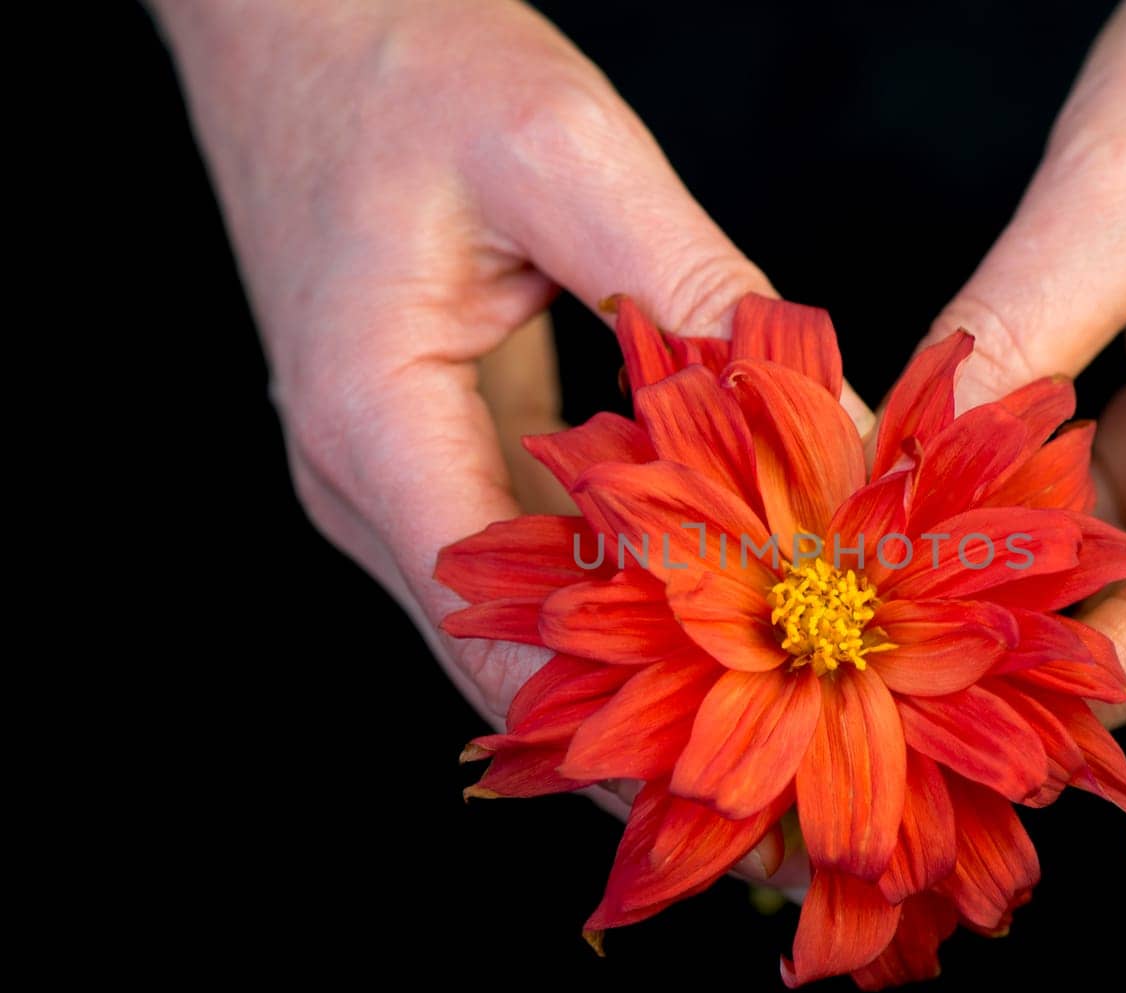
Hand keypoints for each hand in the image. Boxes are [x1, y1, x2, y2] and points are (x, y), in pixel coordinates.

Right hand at [152, 0, 870, 735]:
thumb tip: (830, 417)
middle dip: (634, 718)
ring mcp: (389, 461)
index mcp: (366, 423)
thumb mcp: (564, 155)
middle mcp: (364, 472)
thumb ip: (691, 291)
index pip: (492, 627)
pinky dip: (611, 574)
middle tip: (765, 780)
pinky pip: (521, 539)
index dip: (615, 712)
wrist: (292, 13)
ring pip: (516, 604)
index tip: (727, 772)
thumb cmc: (400, 60)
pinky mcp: (427, 433)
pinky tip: (703, 591)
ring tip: (760, 710)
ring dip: (630, 658)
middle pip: (502, 649)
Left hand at [926, 0, 1125, 724]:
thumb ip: (1010, 345)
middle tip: (914, 663)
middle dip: (1053, 634)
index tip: (977, 704)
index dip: (1100, 669)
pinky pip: (1117, 489)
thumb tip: (898, 470)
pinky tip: (950, 507)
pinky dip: (1036, 502)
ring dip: (1031, 571)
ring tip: (910, 594)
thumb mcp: (1109, 203)